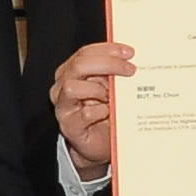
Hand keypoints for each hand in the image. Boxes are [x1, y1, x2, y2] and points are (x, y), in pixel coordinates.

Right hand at [50, 40, 136, 172]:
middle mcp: (63, 87)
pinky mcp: (69, 126)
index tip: (130, 53)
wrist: (98, 145)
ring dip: (98, 90)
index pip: (85, 53)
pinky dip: (101, 112)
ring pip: (73, 87)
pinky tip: (109, 113)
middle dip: (107, 64)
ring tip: (113, 97)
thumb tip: (132, 59)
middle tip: (130, 70)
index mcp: (72, 73)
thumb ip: (114, 73)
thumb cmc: (105, 114)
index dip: (107, 50)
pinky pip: (85, 114)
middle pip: (79, 66)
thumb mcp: (110, 88)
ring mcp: (64, 107)